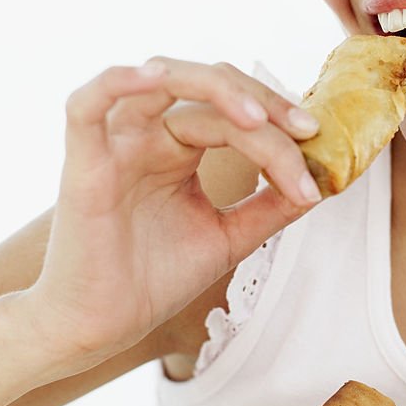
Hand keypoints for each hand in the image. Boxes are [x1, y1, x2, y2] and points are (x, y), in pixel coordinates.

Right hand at [24, 58, 321, 371]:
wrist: (101, 328)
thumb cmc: (153, 280)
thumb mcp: (228, 237)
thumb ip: (269, 206)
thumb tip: (322, 181)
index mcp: (179, 146)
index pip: (236, 115)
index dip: (279, 125)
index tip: (316, 151)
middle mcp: (149, 135)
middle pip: (209, 87)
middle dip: (263, 102)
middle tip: (303, 130)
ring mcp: (116, 144)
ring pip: (161, 78)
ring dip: (214, 88)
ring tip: (256, 117)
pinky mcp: (83, 164)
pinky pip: (86, 104)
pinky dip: (118, 80)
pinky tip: (154, 77)